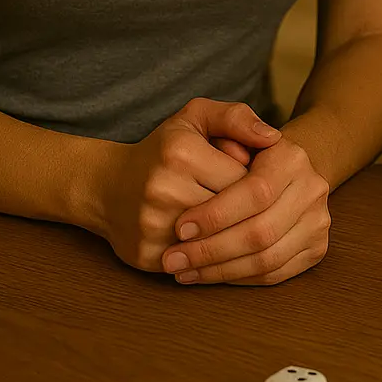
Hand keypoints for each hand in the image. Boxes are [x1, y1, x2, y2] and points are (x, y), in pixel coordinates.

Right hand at [95, 98, 281, 271]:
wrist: (107, 186)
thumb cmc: (163, 150)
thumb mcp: (196, 118)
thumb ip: (237, 118)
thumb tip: (274, 138)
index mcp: (181, 152)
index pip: (246, 178)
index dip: (254, 182)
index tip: (247, 179)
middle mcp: (163, 189)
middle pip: (235, 211)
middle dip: (245, 210)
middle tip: (243, 204)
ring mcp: (153, 225)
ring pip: (219, 240)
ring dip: (230, 235)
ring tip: (228, 222)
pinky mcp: (148, 255)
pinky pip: (198, 263)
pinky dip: (209, 256)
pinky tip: (207, 242)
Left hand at [159, 132, 330, 286]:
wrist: (272, 171)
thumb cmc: (230, 148)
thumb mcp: (217, 121)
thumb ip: (233, 118)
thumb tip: (266, 136)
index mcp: (292, 157)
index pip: (256, 192)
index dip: (217, 214)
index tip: (181, 227)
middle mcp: (313, 189)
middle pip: (261, 231)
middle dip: (212, 250)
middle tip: (173, 258)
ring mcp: (318, 221)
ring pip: (267, 258)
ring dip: (220, 270)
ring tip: (183, 271)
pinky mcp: (316, 248)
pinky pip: (275, 274)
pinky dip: (238, 279)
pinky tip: (208, 275)